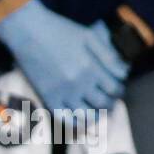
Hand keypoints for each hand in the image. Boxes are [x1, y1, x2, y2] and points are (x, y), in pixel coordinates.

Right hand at [0, 0, 128, 113]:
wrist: (29, 32)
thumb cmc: (60, 31)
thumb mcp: (90, 37)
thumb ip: (108, 55)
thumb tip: (124, 73)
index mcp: (91, 67)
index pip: (115, 89)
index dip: (118, 91)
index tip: (115, 88)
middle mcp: (79, 83)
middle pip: (103, 104)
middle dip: (109, 104)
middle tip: (107, 101)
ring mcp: (63, 92)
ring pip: (86, 116)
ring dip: (95, 116)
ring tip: (95, 111)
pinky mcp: (48, 97)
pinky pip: (64, 118)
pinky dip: (75, 123)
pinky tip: (79, 120)